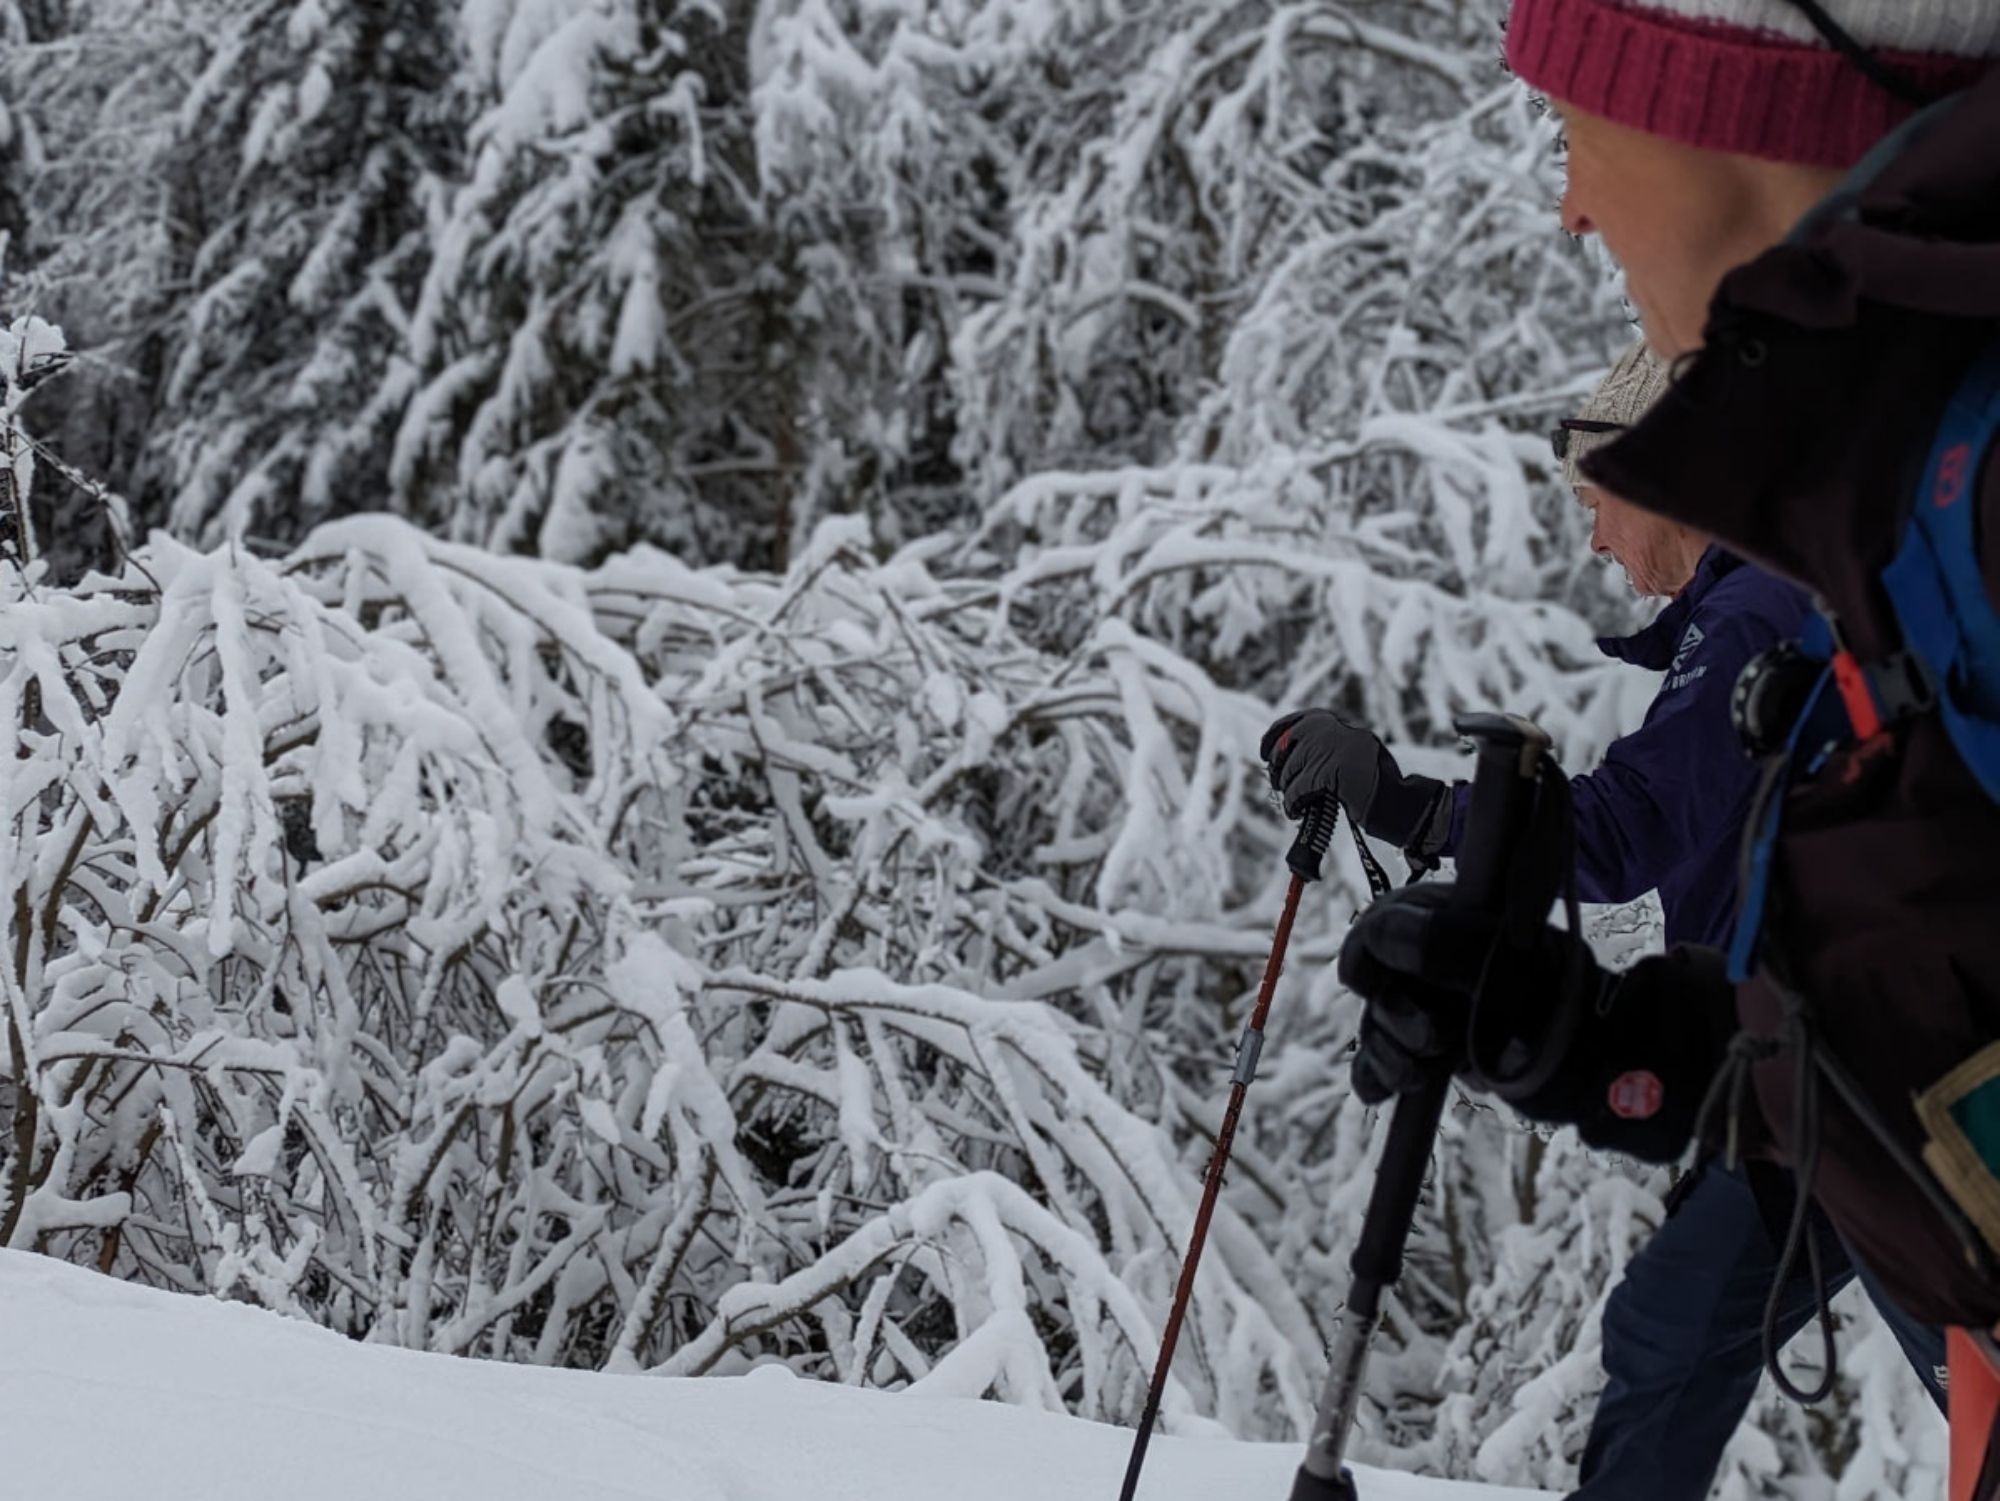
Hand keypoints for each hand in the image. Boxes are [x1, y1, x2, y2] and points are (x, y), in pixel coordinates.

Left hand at [1261, 709, 1450, 857]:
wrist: (1399, 805)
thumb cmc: (1372, 787)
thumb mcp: (1348, 756)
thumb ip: (1322, 748)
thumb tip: (1280, 753)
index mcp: (1340, 724)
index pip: (1297, 720)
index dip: (1275, 736)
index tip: (1266, 753)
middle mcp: (1337, 730)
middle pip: (1288, 744)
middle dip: (1279, 767)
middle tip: (1279, 784)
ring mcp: (1336, 748)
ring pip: (1292, 768)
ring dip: (1288, 789)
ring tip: (1294, 803)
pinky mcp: (1334, 770)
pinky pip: (1299, 787)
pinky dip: (1293, 802)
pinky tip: (1296, 811)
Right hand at [1338, 885, 1736, 1162]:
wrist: (1605, 1068)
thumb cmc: (1562, 1003)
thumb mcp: (1504, 962)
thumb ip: (1440, 943)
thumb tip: (1380, 940)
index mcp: (1451, 919)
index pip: (1383, 923)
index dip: (1367, 950)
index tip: (1366, 979)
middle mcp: (1435, 962)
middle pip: (1376, 982)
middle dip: (1390, 1016)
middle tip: (1430, 1040)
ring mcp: (1435, 1007)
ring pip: (1375, 1024)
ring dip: (1384, 1051)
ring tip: (1417, 1075)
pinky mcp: (1435, 1053)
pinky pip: (1381, 1063)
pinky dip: (1377, 1077)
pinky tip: (1388, 1091)